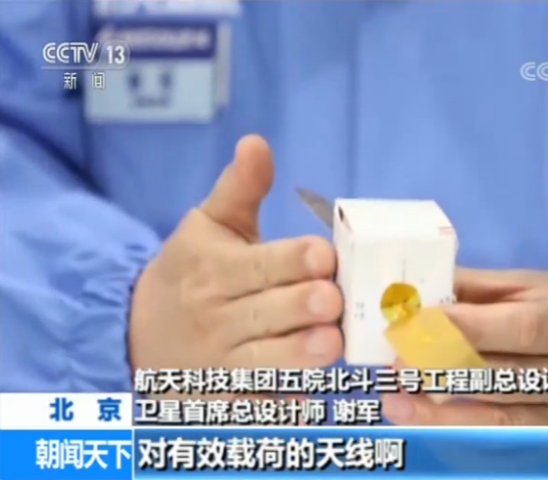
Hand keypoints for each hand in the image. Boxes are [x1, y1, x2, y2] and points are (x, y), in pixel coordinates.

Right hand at [129, 135, 342, 398]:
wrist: (141, 333)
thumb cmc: (193, 271)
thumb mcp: (209, 226)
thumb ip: (239, 188)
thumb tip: (257, 141)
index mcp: (214, 269)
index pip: (260, 264)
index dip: (294, 260)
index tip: (323, 255)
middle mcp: (217, 317)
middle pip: (269, 313)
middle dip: (304, 305)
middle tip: (332, 299)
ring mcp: (223, 363)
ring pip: (267, 362)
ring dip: (300, 354)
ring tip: (330, 343)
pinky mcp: (230, 398)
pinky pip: (260, 402)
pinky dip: (284, 401)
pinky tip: (310, 394)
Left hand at [381, 268, 547, 425]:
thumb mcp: (526, 284)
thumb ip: (473, 289)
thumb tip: (416, 296)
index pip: (517, 329)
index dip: (462, 330)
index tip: (413, 325)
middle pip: (504, 375)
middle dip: (442, 370)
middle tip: (395, 366)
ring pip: (498, 413)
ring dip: (440, 408)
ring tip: (395, 400)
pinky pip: (500, 435)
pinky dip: (456, 429)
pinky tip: (419, 421)